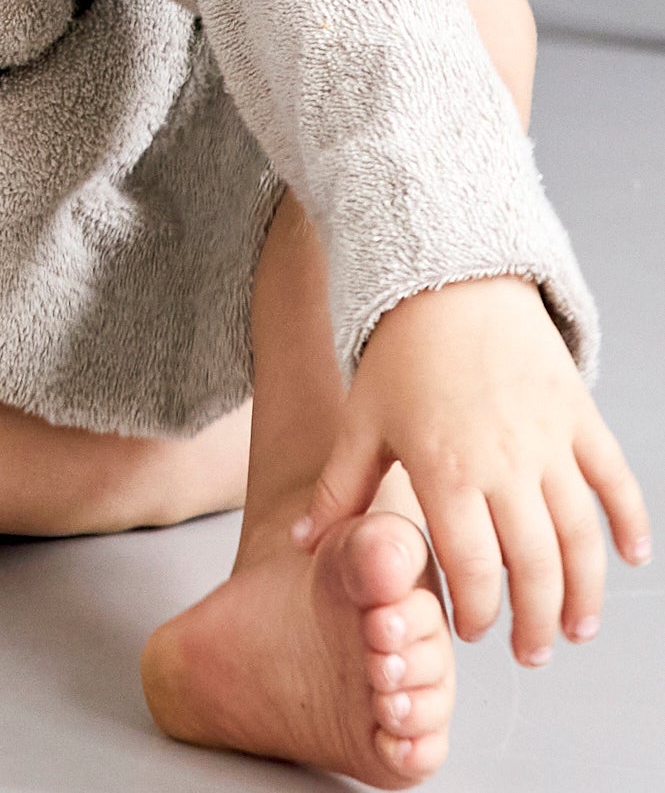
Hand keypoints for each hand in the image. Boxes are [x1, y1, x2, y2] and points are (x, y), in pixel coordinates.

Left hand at [294, 276, 650, 663]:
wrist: (449, 278)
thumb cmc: (398, 351)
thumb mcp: (361, 419)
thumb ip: (339, 488)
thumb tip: (301, 540)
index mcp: (444, 471)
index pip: (472, 569)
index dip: (478, 613)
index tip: (474, 633)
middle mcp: (503, 464)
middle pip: (533, 568)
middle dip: (534, 622)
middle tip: (530, 653)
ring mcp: (548, 442)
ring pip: (579, 538)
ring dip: (584, 593)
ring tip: (577, 629)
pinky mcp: (579, 417)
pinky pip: (615, 482)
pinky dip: (629, 523)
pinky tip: (629, 559)